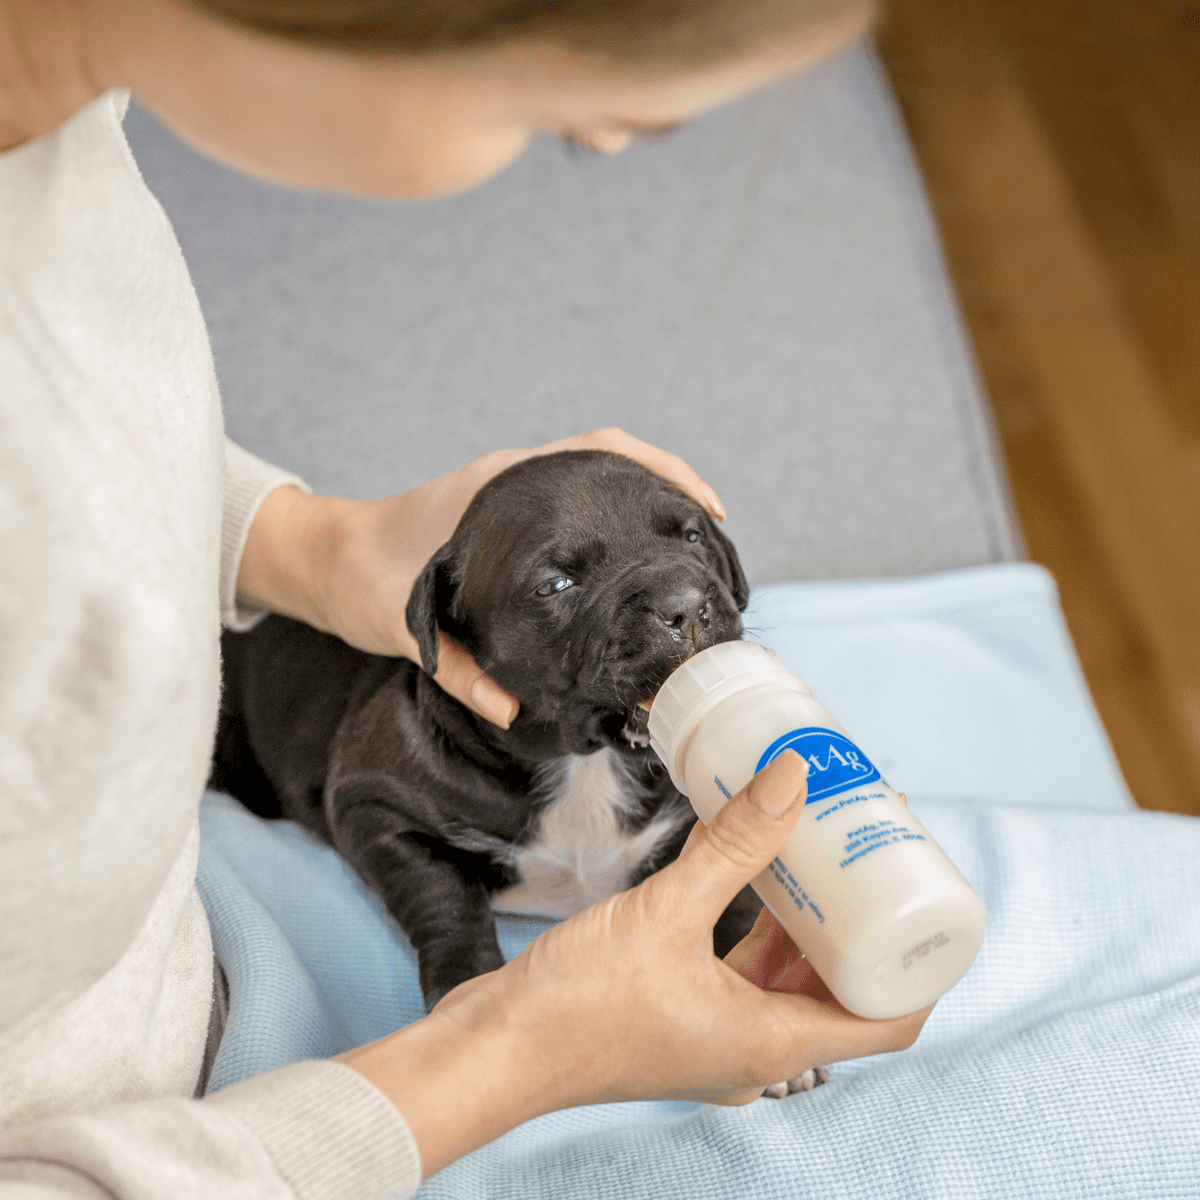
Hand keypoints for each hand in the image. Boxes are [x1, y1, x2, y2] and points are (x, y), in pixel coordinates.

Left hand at [236, 428, 724, 726]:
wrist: (324, 561)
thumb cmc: (361, 583)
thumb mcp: (407, 630)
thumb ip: (461, 672)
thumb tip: (513, 710)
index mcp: (500, 489)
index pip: (597, 450)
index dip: (658, 469)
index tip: (701, 504)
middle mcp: (513, 481)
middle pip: (611, 459)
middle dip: (666, 487)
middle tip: (710, 534)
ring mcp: (511, 494)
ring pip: (594, 481)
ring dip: (640, 503)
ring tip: (685, 550)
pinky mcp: (506, 519)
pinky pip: (572, 507)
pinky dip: (608, 525)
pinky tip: (629, 567)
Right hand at [337, 752, 932, 1176]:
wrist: (494, 1049)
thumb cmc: (576, 1006)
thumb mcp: (666, 913)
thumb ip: (733, 845)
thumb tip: (793, 779)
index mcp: (770, 1042)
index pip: (886, 1020)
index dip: (919, 964)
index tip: (924, 897)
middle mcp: (754, 1048)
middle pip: (840, 991)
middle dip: (861, 923)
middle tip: (866, 853)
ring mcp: (716, 1034)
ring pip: (788, 978)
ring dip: (807, 921)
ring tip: (814, 852)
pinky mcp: (681, 1014)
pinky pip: (742, 970)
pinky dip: (758, 926)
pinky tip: (748, 872)